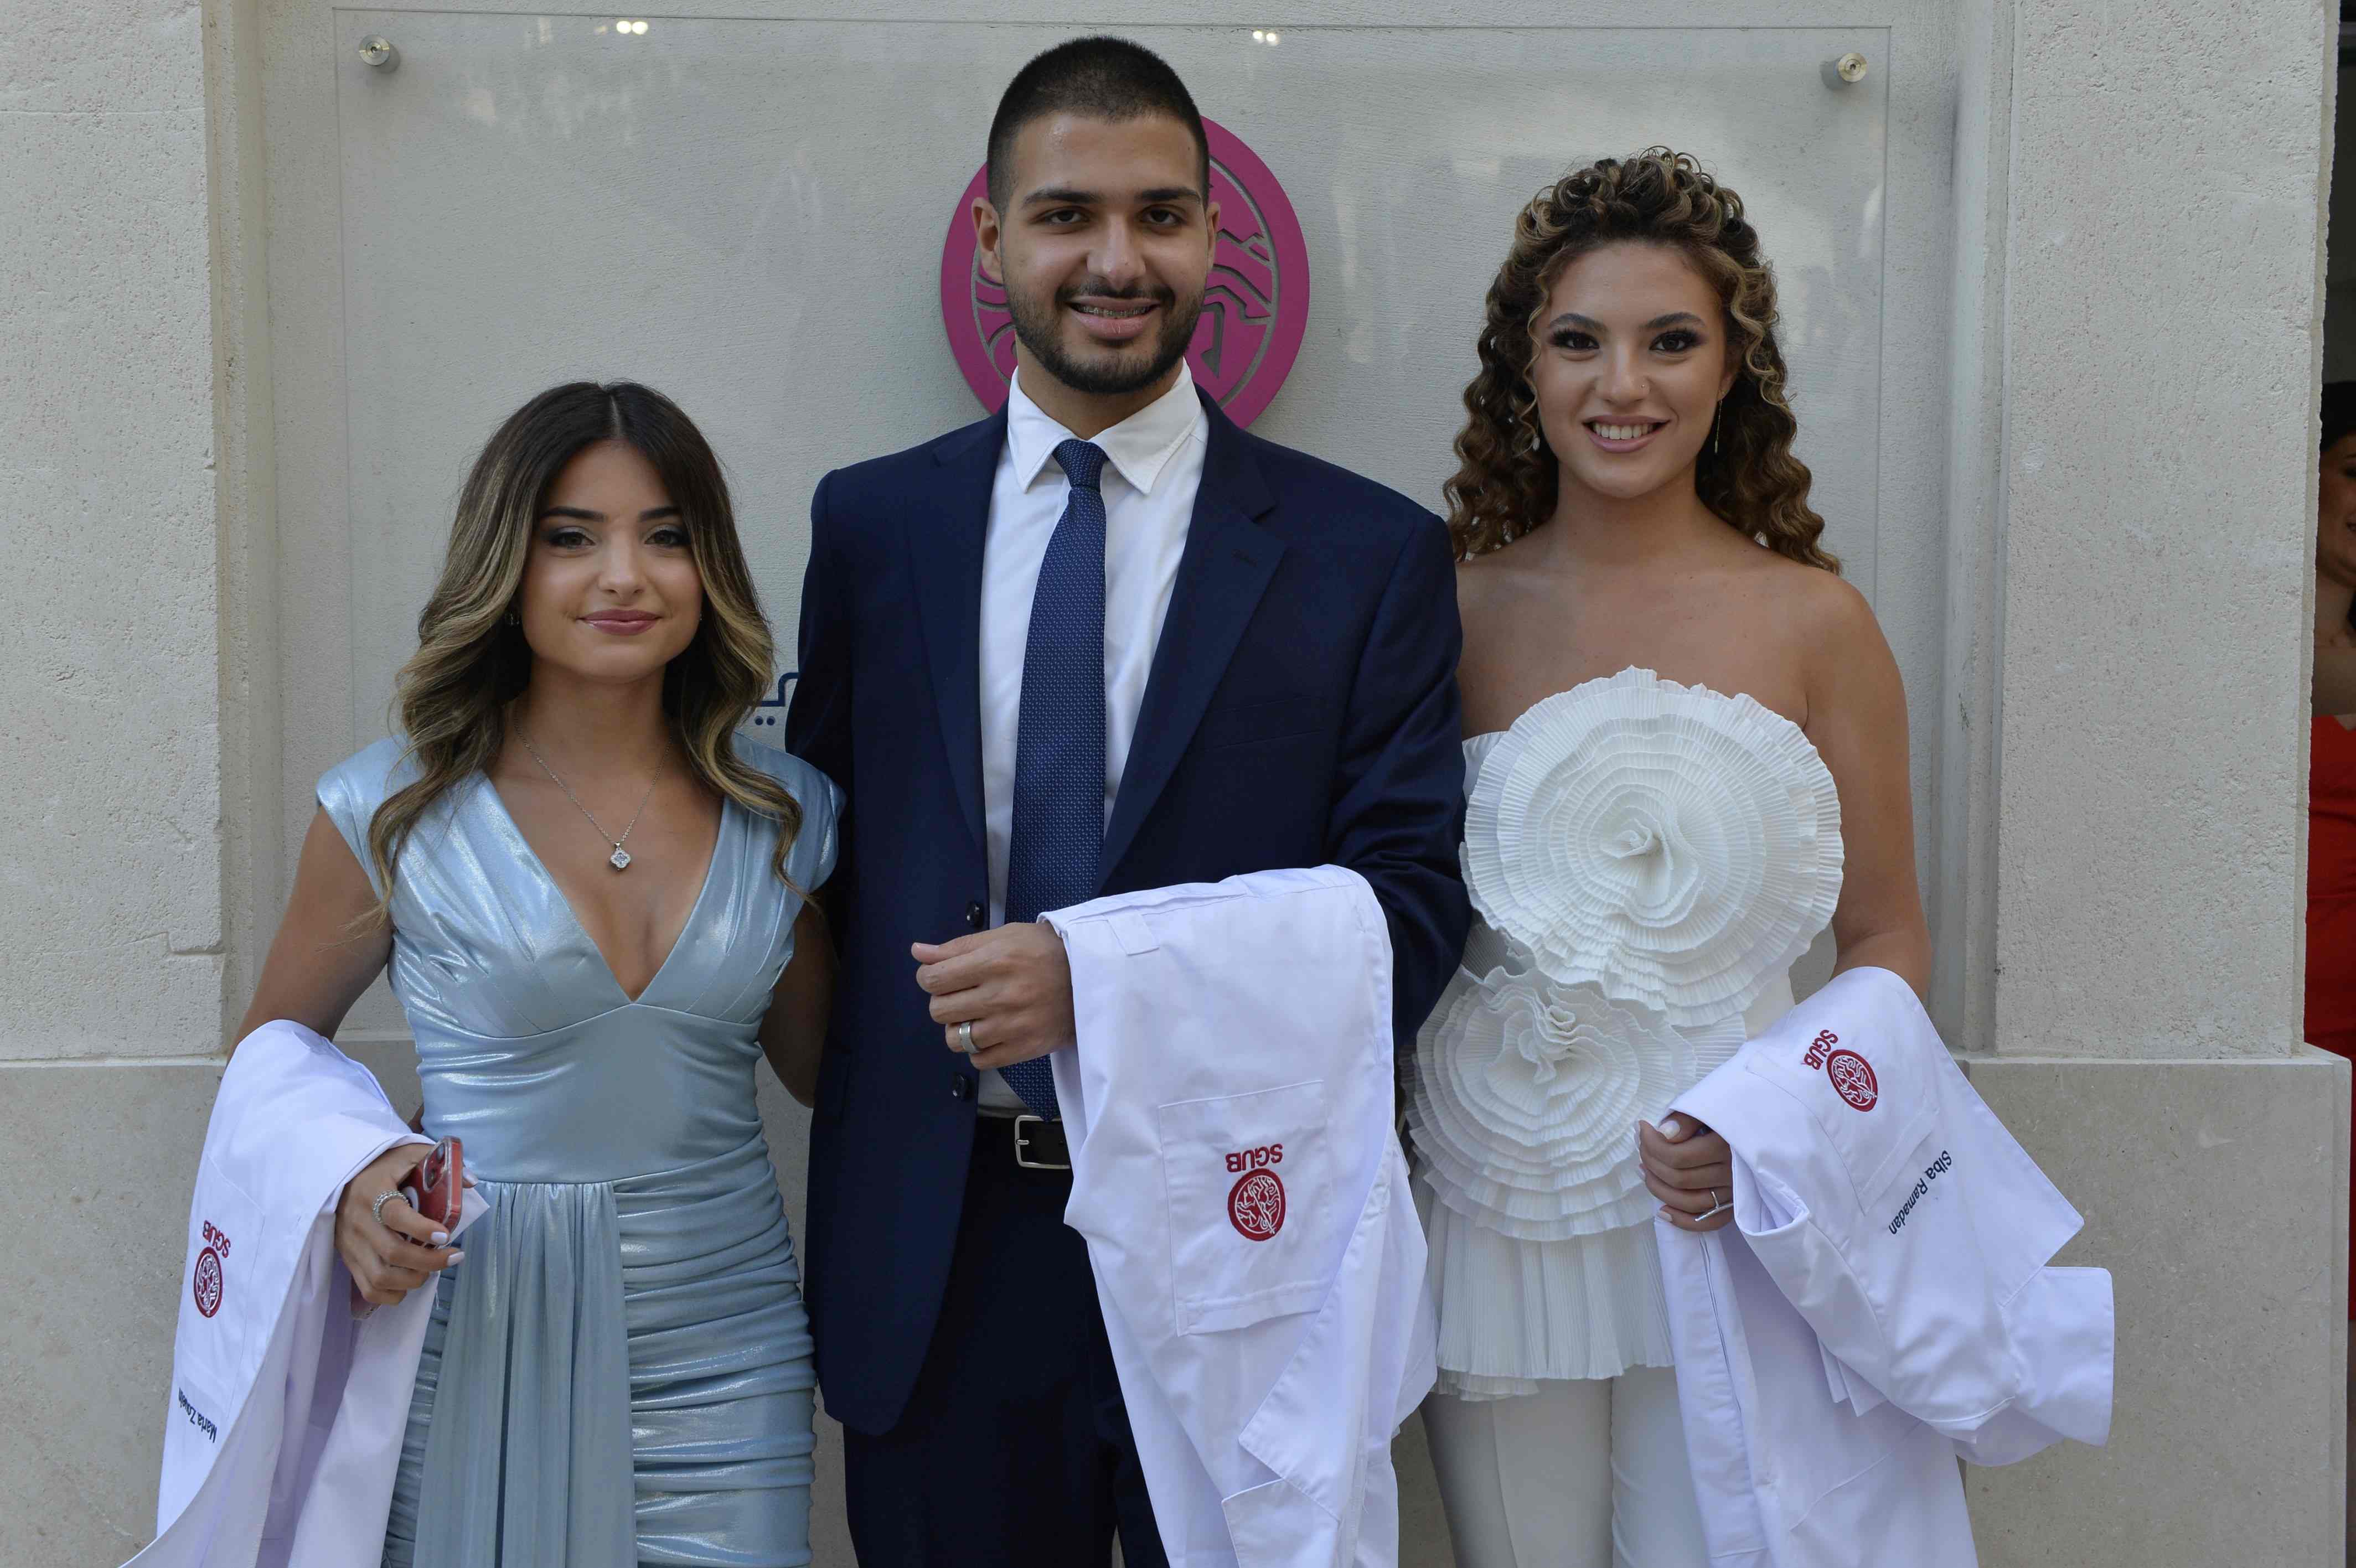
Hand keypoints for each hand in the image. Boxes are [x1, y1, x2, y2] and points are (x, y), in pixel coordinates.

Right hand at [335, 1142, 462, 1306]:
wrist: (344, 1176)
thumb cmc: (383, 1166)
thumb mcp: (411, 1154)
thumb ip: (440, 1165)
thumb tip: (471, 1182)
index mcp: (372, 1192)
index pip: (395, 1215)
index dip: (421, 1229)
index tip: (446, 1235)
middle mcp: (357, 1221)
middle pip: (392, 1253)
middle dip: (429, 1261)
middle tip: (454, 1256)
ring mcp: (350, 1244)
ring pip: (380, 1277)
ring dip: (413, 1280)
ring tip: (432, 1269)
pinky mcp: (347, 1259)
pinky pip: (368, 1289)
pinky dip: (393, 1294)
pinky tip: (411, 1281)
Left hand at [913, 922, 1074, 1071]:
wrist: (1090, 975)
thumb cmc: (1044, 951)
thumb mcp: (1003, 937)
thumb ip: (957, 947)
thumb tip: (918, 952)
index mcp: (994, 962)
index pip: (934, 979)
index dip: (928, 978)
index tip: (939, 977)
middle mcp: (1001, 995)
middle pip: (939, 1010)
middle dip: (944, 1002)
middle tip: (962, 994)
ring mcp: (1012, 1026)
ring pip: (955, 1039)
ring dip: (959, 1028)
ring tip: (976, 1016)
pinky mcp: (1024, 1049)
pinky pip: (979, 1060)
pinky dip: (979, 1048)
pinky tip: (992, 1031)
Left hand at [1639, 1114, 1735, 1233]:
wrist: (1761, 1120)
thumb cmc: (1731, 1108)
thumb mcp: (1711, 1102)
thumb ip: (1687, 1118)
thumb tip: (1664, 1134)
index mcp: (1726, 1145)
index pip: (1677, 1156)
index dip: (1651, 1144)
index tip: (1642, 1128)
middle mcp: (1732, 1171)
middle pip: (1679, 1179)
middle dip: (1651, 1162)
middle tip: (1642, 1146)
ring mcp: (1734, 1191)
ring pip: (1689, 1202)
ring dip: (1659, 1189)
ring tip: (1643, 1170)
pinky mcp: (1734, 1203)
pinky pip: (1710, 1222)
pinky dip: (1683, 1220)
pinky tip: (1662, 1212)